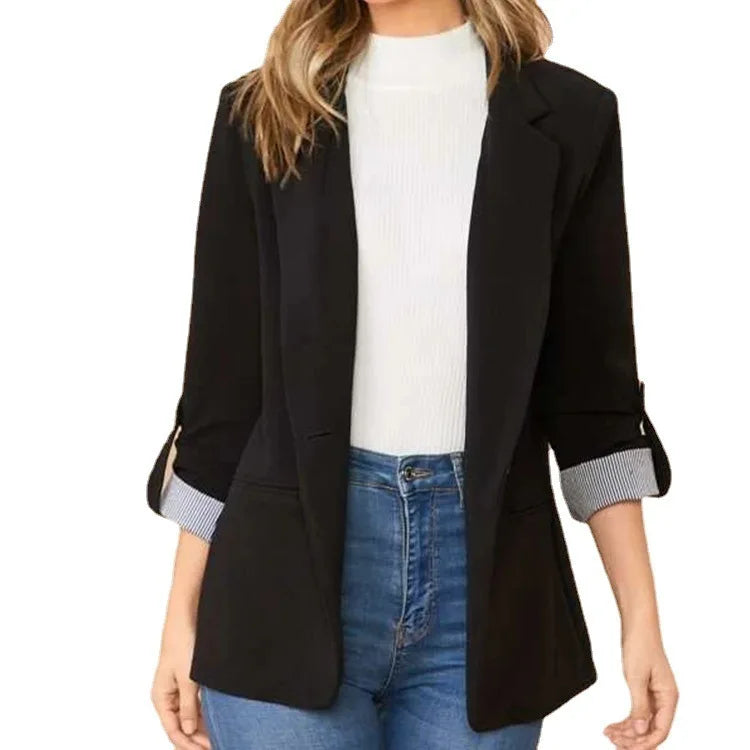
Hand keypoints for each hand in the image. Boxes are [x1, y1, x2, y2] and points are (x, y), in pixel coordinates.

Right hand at [151, 609, 210, 749]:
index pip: (173, 731)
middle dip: (197, 738)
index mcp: (161, 698)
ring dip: (202, 726)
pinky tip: (218, 718)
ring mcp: (179, 688)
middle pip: (182, 726)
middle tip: (218, 744)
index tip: (207, 749)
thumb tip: (187, 731)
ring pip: (190, 715)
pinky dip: (205, 712)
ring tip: (220, 735)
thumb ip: (188, 706)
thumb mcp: (187, 678)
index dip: (189, 744)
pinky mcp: (189, 680)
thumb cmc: (182, 643)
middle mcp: (168, 696)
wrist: (187, 617)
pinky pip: (196, 702)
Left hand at [604, 624, 677, 747]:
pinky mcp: (645, 692)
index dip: (645, 743)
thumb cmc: (641, 646)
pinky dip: (625, 722)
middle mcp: (665, 700)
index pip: (661, 731)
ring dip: (627, 732)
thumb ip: (639, 706)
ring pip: (643, 724)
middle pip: (652, 730)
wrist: (638, 626)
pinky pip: (637, 714)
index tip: (626, 747)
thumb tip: (640, 731)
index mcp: (669, 698)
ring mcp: (655, 697)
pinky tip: (612, 726)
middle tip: (614, 742)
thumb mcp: (636, 678)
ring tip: (609, 735)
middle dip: (633, 740)